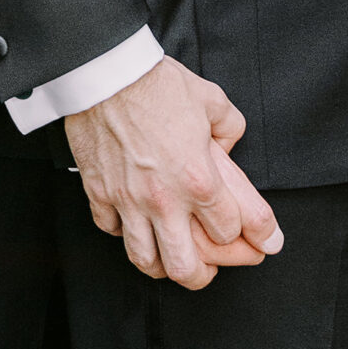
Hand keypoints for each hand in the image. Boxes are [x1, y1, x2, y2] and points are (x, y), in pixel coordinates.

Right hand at [65, 57, 283, 289]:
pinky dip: (122, 232)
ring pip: (145, 260)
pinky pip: (111, 230)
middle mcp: (164, 199)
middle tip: (206, 269)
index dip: (241, 232)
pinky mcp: (100, 193)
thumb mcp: (212, 99)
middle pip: (185, 267)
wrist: (107, 73)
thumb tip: (227, 146)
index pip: (228, 231)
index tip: (247, 235)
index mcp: (198, 178)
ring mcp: (129, 200)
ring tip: (169, 258)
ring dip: (160, 264)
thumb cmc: (159, 84)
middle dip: (202, 275)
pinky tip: (132, 223)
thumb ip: (230, 128)